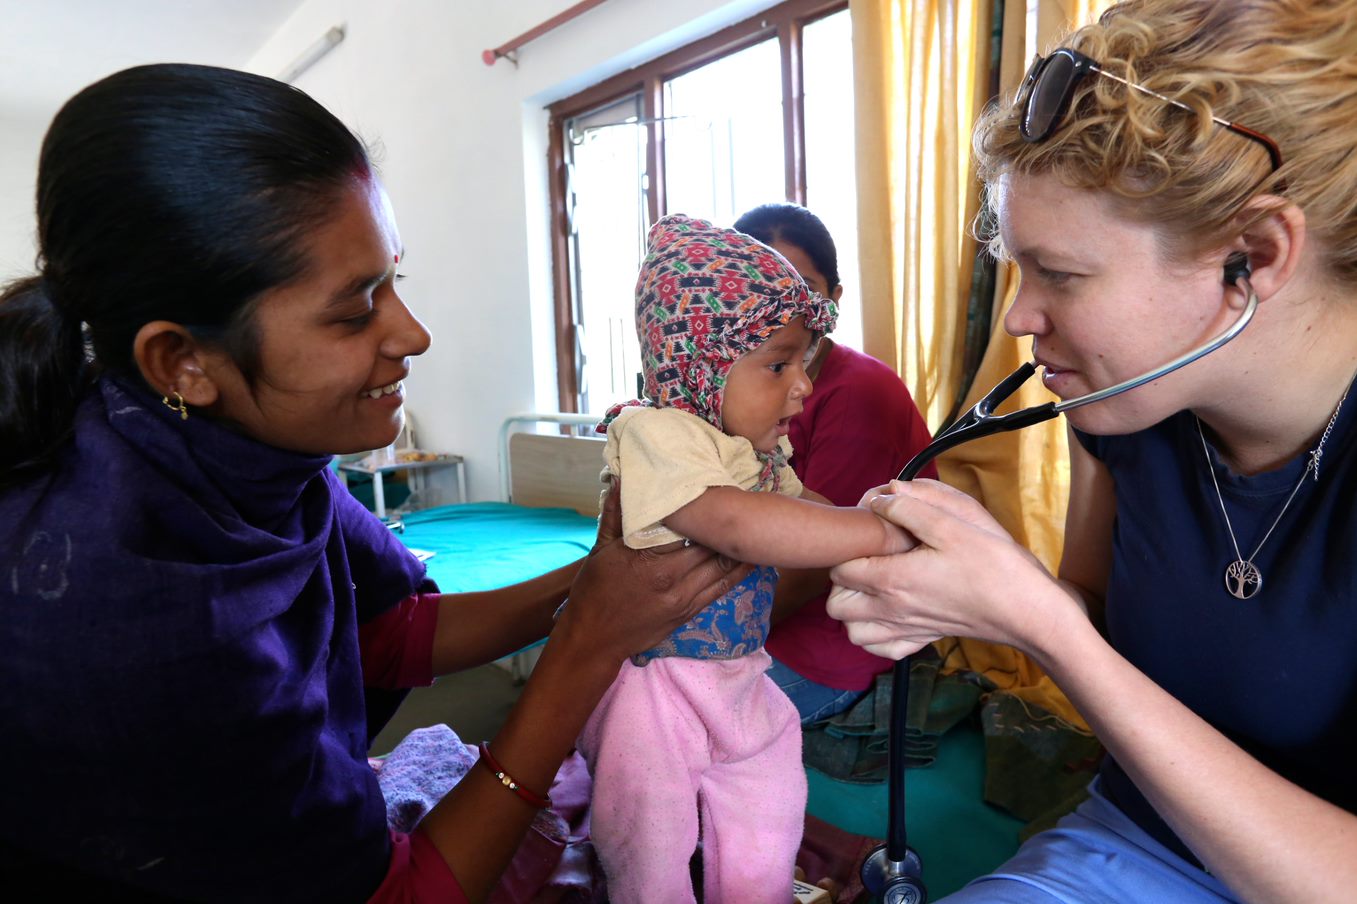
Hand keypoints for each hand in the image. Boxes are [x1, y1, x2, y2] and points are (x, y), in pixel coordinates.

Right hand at [559, 477, 753, 662]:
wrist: (594, 638)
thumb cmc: (594, 590)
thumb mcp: (600, 548)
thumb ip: (615, 513)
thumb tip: (623, 479)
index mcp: (650, 557)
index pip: (687, 529)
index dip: (705, 511)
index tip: (718, 494)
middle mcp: (671, 577)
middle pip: (710, 547)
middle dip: (725, 528)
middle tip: (741, 508)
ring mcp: (683, 598)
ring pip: (721, 568)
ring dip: (737, 549)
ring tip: (753, 529)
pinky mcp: (688, 613)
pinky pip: (720, 590)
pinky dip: (737, 574)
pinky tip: (750, 561)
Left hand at [827, 479, 1060, 658]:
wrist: (1028, 611)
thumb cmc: (994, 565)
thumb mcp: (953, 524)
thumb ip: (910, 507)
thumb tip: (878, 498)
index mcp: (893, 579)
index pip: (839, 568)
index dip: (847, 549)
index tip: (869, 536)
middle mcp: (892, 610)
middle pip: (836, 604)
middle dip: (841, 582)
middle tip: (866, 560)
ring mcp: (906, 630)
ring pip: (851, 631)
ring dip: (853, 610)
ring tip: (872, 586)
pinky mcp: (922, 640)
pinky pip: (879, 648)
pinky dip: (874, 634)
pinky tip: (888, 613)